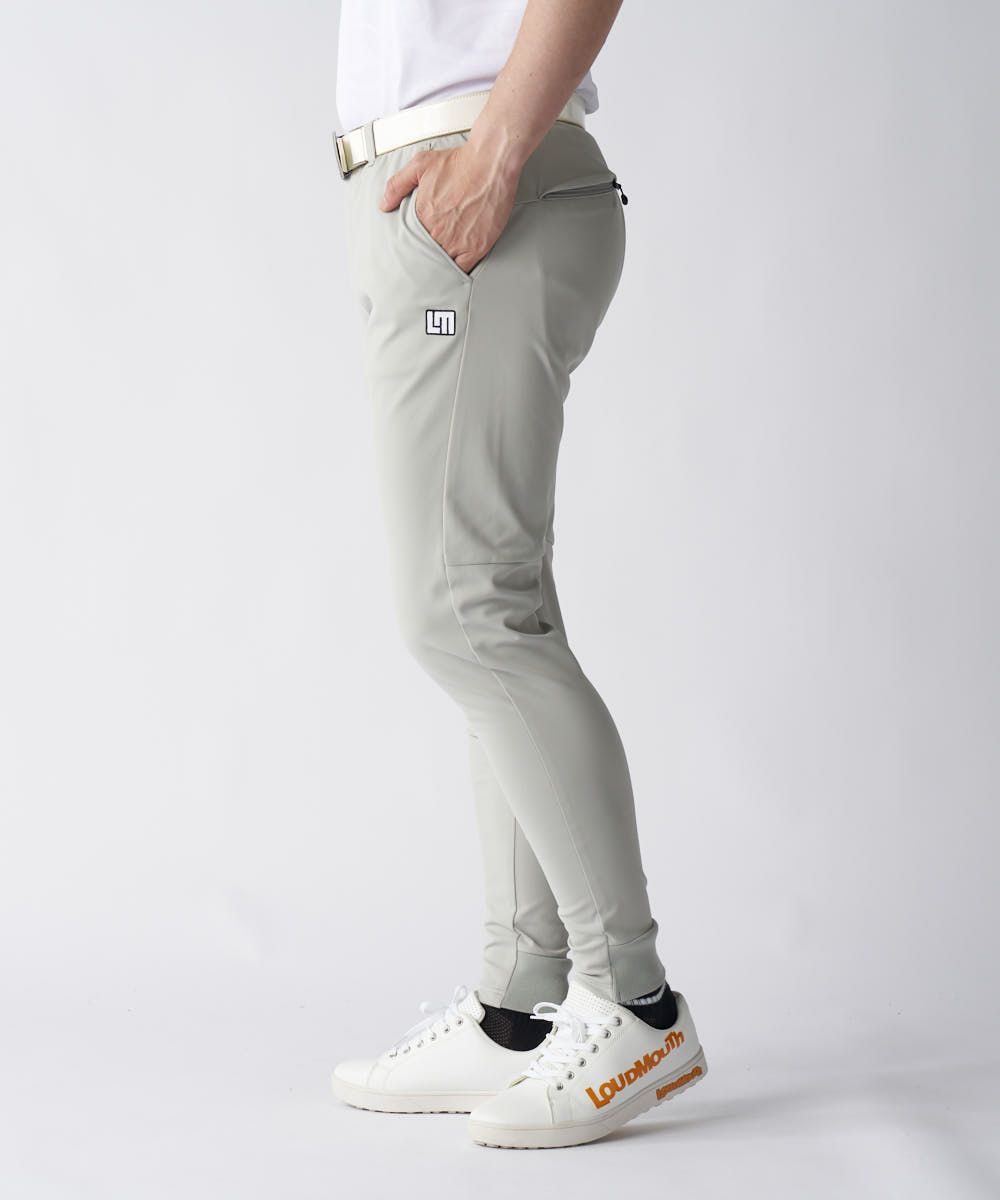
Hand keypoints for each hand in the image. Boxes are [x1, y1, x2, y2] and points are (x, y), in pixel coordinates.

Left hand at [380, 142, 519, 273]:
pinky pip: (463, 269)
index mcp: (423, 216)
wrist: (490, 164)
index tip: (410, 251)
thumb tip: (384, 205)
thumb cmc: (459, 163)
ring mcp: (458, 242)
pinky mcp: (477, 247)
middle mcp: (439, 232)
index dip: (410, 248)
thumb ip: (397, 185)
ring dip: (439, 268)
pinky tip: (454, 270)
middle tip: (421, 265)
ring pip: (443, 265)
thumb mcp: (420, 165)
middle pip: (425, 256)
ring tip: (436, 270)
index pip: (410, 242)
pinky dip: (458, 272)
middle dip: (423, 260)